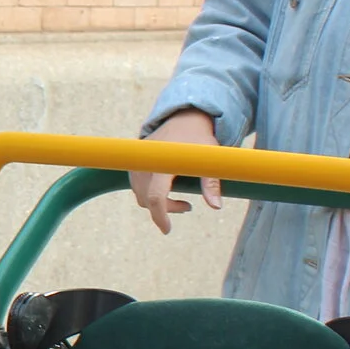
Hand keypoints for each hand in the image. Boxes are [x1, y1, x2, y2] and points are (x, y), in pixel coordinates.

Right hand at [129, 109, 223, 234]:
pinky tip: (167, 189)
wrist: (184, 118)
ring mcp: (136, 163)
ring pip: (141, 195)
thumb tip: (216, 207)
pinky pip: (137, 188)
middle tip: (188, 206)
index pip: (155, 197)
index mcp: (163, 162)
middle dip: (165, 210)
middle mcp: (145, 162)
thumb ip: (211, 182)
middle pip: (147, 199)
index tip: (167, 230)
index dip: (160, 216)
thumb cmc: (200, 139)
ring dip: (158, 203)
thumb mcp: (210, 158)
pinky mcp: (133, 163)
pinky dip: (149, 194)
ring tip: (182, 199)